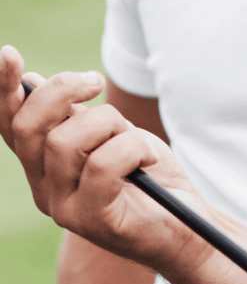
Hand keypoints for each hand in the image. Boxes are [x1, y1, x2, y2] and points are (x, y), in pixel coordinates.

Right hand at [1, 47, 212, 281]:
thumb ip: (77, 117)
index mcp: (43, 169)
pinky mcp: (93, 221)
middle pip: (29, 127)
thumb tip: (35, 80)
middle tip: (96, 81)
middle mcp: (46, 191)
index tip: (10, 53)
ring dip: (108, 124)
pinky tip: (149, 161)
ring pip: (64, 142)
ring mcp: (66, 209)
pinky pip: (100, 166)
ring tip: (139, 141)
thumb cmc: (156, 181)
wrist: (192, 230)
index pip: (10, 125)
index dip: (4, 89)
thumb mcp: (114, 136)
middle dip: (62, 92)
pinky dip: (131, 149)